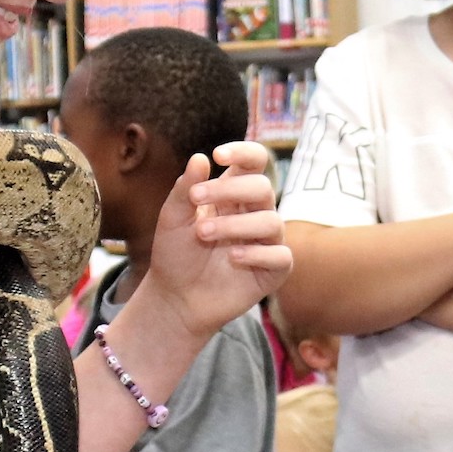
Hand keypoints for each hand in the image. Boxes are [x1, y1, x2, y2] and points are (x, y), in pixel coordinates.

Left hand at [129, 147, 289, 342]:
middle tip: (196, 199)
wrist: (174, 298)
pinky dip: (257, 253)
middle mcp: (254, 214)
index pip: (254, 163)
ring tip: (202, 233)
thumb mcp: (172, 219)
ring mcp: (266, 242)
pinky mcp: (273, 270)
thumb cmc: (176, 255)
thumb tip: (200, 158)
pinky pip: (280, 255)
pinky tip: (233, 257)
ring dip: (235, 224)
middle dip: (230, 189)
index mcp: (233, 195)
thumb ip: (185, 189)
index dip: (244, 153)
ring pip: (271, 221)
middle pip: (263, 187)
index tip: (219, 155)